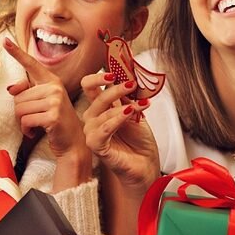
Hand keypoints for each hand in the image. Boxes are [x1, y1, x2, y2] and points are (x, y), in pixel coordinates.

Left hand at [3, 39, 89, 159]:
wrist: (73, 143)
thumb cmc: (55, 122)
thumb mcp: (42, 103)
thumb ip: (27, 93)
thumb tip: (11, 89)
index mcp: (52, 81)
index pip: (31, 64)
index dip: (17, 52)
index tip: (4, 40)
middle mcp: (54, 87)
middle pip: (18, 97)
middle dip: (21, 112)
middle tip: (35, 119)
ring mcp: (55, 101)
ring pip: (19, 109)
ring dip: (23, 123)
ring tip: (36, 126)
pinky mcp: (53, 116)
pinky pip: (25, 121)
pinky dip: (27, 130)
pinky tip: (36, 132)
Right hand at [81, 71, 159, 195]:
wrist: (145, 164)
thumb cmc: (139, 140)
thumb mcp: (136, 111)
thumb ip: (129, 96)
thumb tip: (130, 75)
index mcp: (100, 108)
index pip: (89, 85)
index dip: (98, 76)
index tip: (114, 70)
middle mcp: (93, 118)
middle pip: (95, 96)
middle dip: (115, 88)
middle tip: (131, 84)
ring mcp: (93, 133)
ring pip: (101, 112)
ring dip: (122, 105)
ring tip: (139, 105)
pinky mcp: (97, 146)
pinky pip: (102, 130)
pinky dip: (116, 119)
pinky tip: (129, 114)